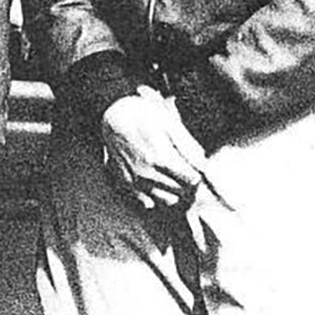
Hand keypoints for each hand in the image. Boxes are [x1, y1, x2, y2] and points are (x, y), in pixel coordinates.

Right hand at [99, 86, 205, 209]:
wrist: (111, 112)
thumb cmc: (141, 113)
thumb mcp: (168, 121)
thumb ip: (187, 145)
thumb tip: (203, 165)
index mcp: (161, 158)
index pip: (192, 180)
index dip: (197, 173)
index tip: (195, 166)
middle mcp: (148, 174)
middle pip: (181, 191)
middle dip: (188, 183)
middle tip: (185, 169)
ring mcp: (136, 179)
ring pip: (167, 200)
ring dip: (175, 192)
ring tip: (173, 176)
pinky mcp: (125, 182)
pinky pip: (147, 202)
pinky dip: (156, 197)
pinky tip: (157, 184)